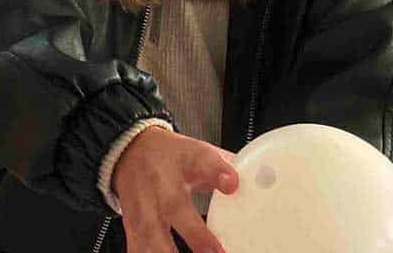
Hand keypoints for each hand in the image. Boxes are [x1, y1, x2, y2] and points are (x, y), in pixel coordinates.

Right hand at [112, 126, 238, 252]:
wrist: (130, 151)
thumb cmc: (171, 156)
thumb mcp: (200, 152)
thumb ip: (228, 169)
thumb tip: (263, 180)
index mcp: (183, 161)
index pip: (203, 161)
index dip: (219, 173)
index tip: (232, 183)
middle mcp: (161, 185)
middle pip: (175, 207)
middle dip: (196, 237)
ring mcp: (144, 207)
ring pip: (153, 238)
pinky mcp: (132, 226)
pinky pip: (139, 250)